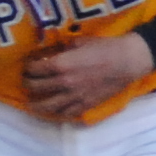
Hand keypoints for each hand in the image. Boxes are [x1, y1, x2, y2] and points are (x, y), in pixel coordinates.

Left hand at [17, 31, 155, 122]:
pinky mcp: (85, 105)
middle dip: (28, 84)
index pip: (35, 69)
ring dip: (36, 104)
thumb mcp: (80, 42)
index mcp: (62, 65)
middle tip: (27, 81)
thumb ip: (63, 49)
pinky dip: (57, 112)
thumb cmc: (105, 47)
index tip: (27, 66)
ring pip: (47, 106)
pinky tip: (54, 109)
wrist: (128, 61)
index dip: (28, 67)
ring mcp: (74, 97)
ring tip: (32, 103)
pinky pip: (66, 113)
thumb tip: (52, 53)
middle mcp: (64, 83)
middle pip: (36, 88)